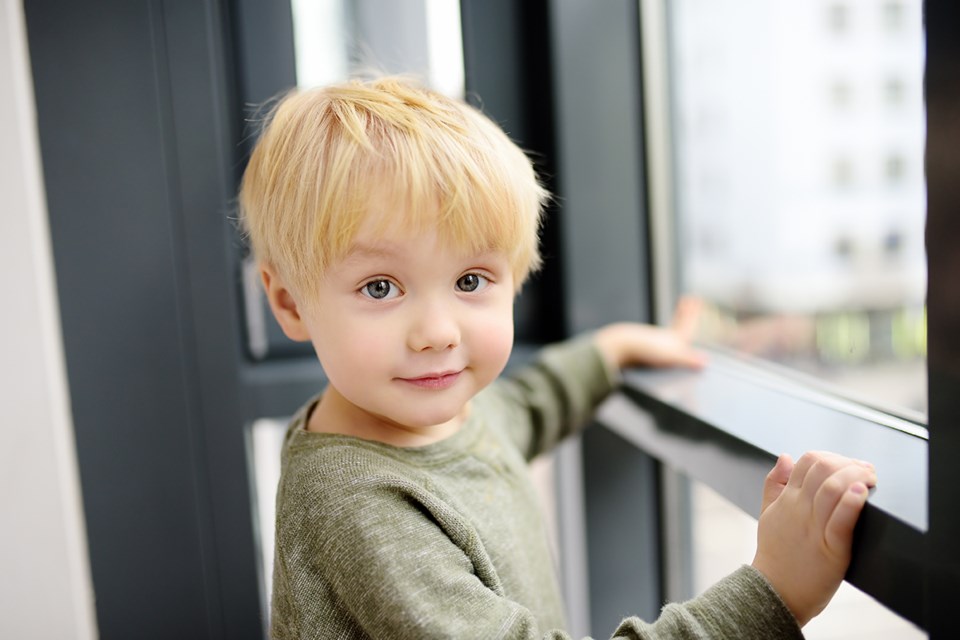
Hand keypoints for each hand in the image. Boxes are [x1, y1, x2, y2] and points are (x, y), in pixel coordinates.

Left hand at [593, 296, 706, 369]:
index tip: (694, 297)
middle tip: (686, 301)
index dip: (692, 312)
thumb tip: (706, 361)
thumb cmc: (646, 351)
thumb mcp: (672, 356)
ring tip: (675, 329)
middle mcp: (662, 337)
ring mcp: (649, 342)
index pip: (687, 323)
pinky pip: (651, 345)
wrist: (619, 347)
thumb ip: (688, 360)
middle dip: (684, 314)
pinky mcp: (639, 350)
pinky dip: (656, 343)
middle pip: (676, 323)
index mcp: (674, 337)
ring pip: (663, 334)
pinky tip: (653, 347)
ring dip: (671, 329)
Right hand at [751, 451, 877, 626]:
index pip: (807, 460)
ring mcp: (813, 528)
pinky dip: (852, 503)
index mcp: (787, 499)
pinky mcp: (830, 549)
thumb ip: (774, 484)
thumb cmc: (776, 555)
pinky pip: (840, 520)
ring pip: (832, 488)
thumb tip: (785, 456)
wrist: (775, 593)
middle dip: (849, 463)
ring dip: (855, 476)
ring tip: (870, 480)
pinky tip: (862, 493)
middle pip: (821, 468)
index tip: (850, 467)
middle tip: (867, 472)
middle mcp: (798, 508)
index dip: (833, 457)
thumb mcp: (769, 514)